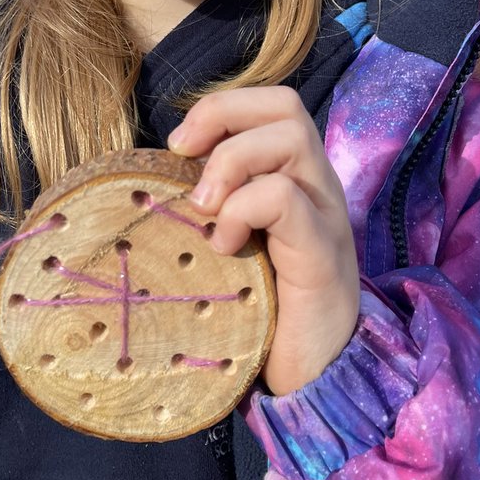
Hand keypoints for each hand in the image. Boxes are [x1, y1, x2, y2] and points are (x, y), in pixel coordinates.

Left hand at [169, 87, 359, 395]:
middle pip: (286, 106)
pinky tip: (225, 247)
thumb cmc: (264, 307)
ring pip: (290, 138)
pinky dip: (242, 211)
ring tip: (206, 212)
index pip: (273, 104)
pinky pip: (285, 198)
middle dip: (223, 119)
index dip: (222, 107)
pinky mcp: (322, 253)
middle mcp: (318, 186)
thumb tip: (154, 177)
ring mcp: (325, 215)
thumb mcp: (233, 241)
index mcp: (297, 178)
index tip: (179, 146)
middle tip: (186, 163)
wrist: (315, 376)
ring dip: (231, 164)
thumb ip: (212, 204)